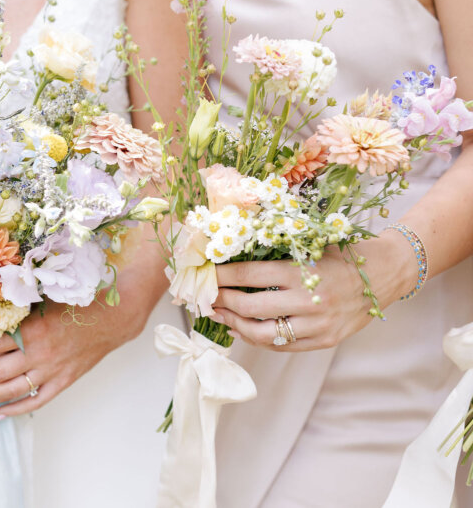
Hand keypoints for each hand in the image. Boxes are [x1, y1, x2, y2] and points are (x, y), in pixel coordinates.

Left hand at [0, 288, 154, 418]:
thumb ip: (19, 302)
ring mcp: (52, 371)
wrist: (115, 317)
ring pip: (11, 390)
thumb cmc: (79, 300)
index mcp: (34, 329)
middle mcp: (41, 354)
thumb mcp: (46, 295)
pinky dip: (16, 409)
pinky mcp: (64, 382)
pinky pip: (36, 401)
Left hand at [211, 233, 415, 350]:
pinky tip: (242, 330)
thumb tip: (232, 258)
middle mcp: (309, 300)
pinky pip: (283, 346)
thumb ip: (278, 254)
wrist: (387, 273)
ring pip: (263, 334)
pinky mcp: (324, 340)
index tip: (205, 273)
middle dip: (222, 301)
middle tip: (207, 296)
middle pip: (250, 307)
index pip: (249, 274)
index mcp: (303, 271)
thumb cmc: (343, 254)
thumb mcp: (311, 245)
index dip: (222, 275)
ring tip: (220, 315)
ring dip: (235, 325)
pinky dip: (258, 340)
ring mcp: (317, 324)